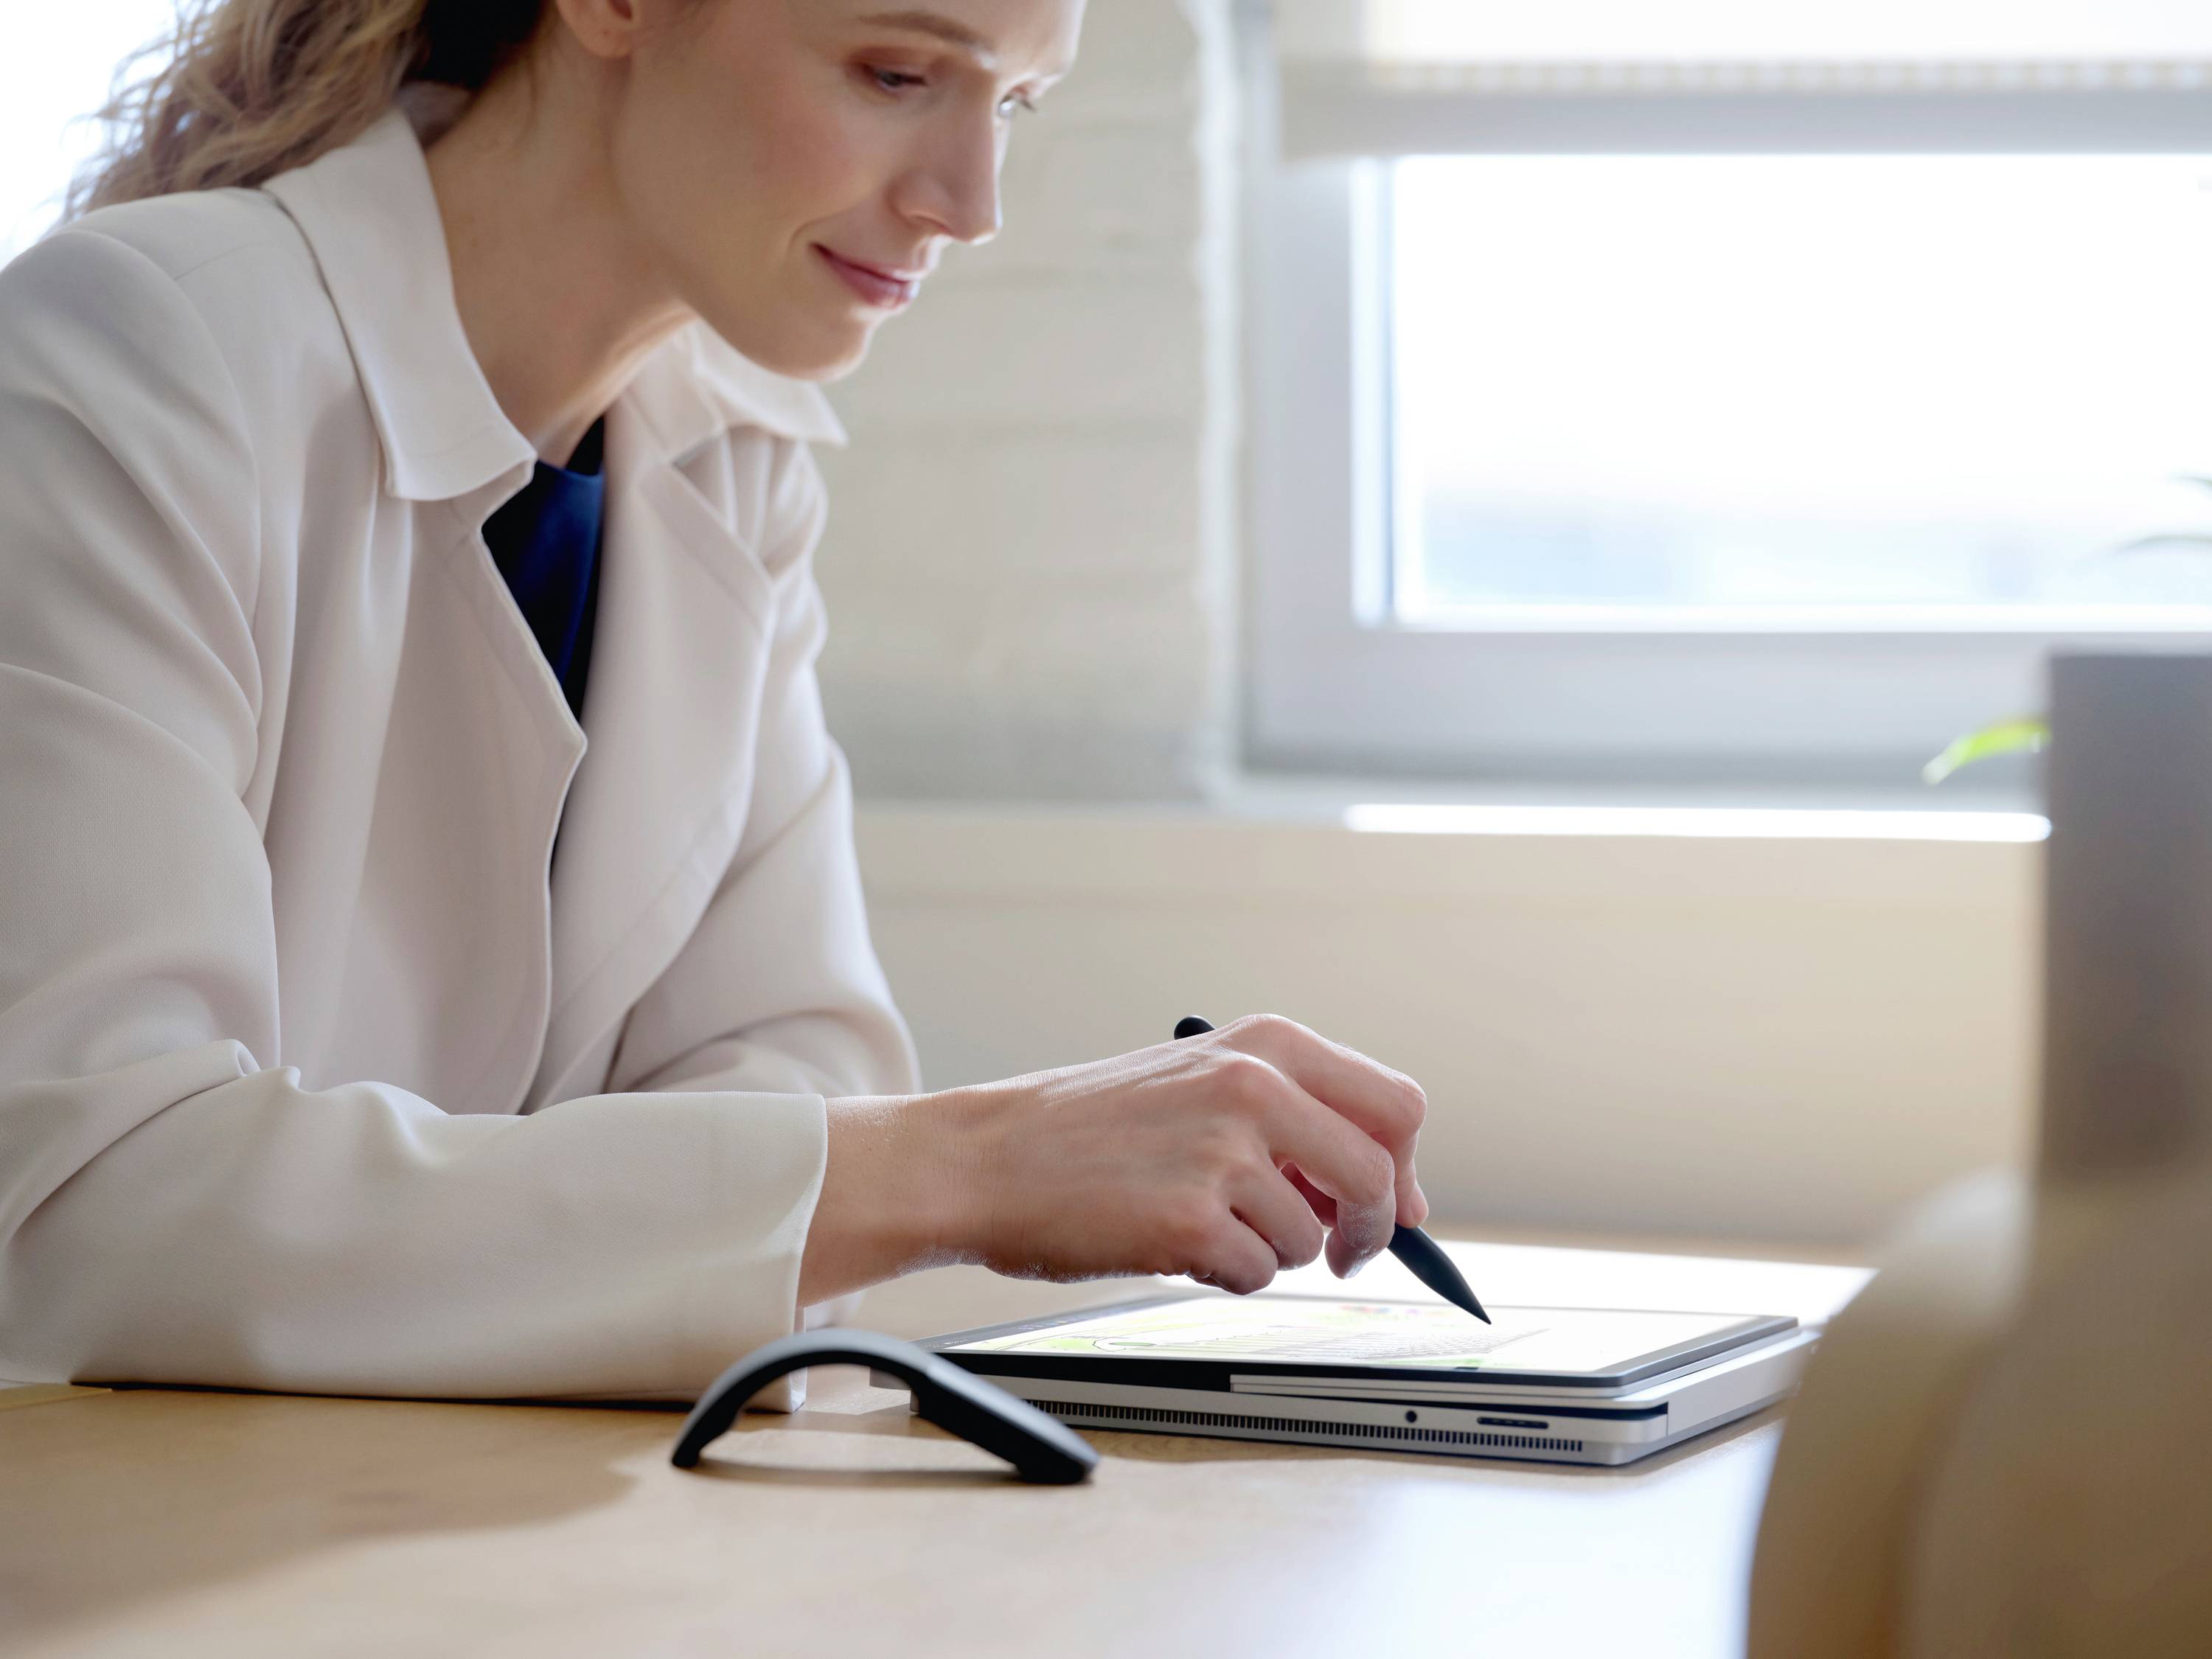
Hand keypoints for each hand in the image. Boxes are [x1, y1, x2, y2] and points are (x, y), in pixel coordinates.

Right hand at [943, 1014, 1428, 1294]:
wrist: (991, 1155)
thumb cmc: (1091, 1126)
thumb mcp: (1202, 1080)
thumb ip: (1295, 1115)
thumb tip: (1392, 1192)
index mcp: (1265, 1045)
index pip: (1395, 1105)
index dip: (1404, 1166)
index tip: (1392, 1202)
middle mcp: (1253, 1086)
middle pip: (1378, 1175)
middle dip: (1371, 1229)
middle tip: (1342, 1251)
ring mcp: (1222, 1152)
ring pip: (1310, 1237)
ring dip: (1271, 1250)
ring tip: (1203, 1222)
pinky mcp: (1190, 1218)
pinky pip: (1257, 1274)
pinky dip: (1227, 1275)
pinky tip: (1176, 1243)